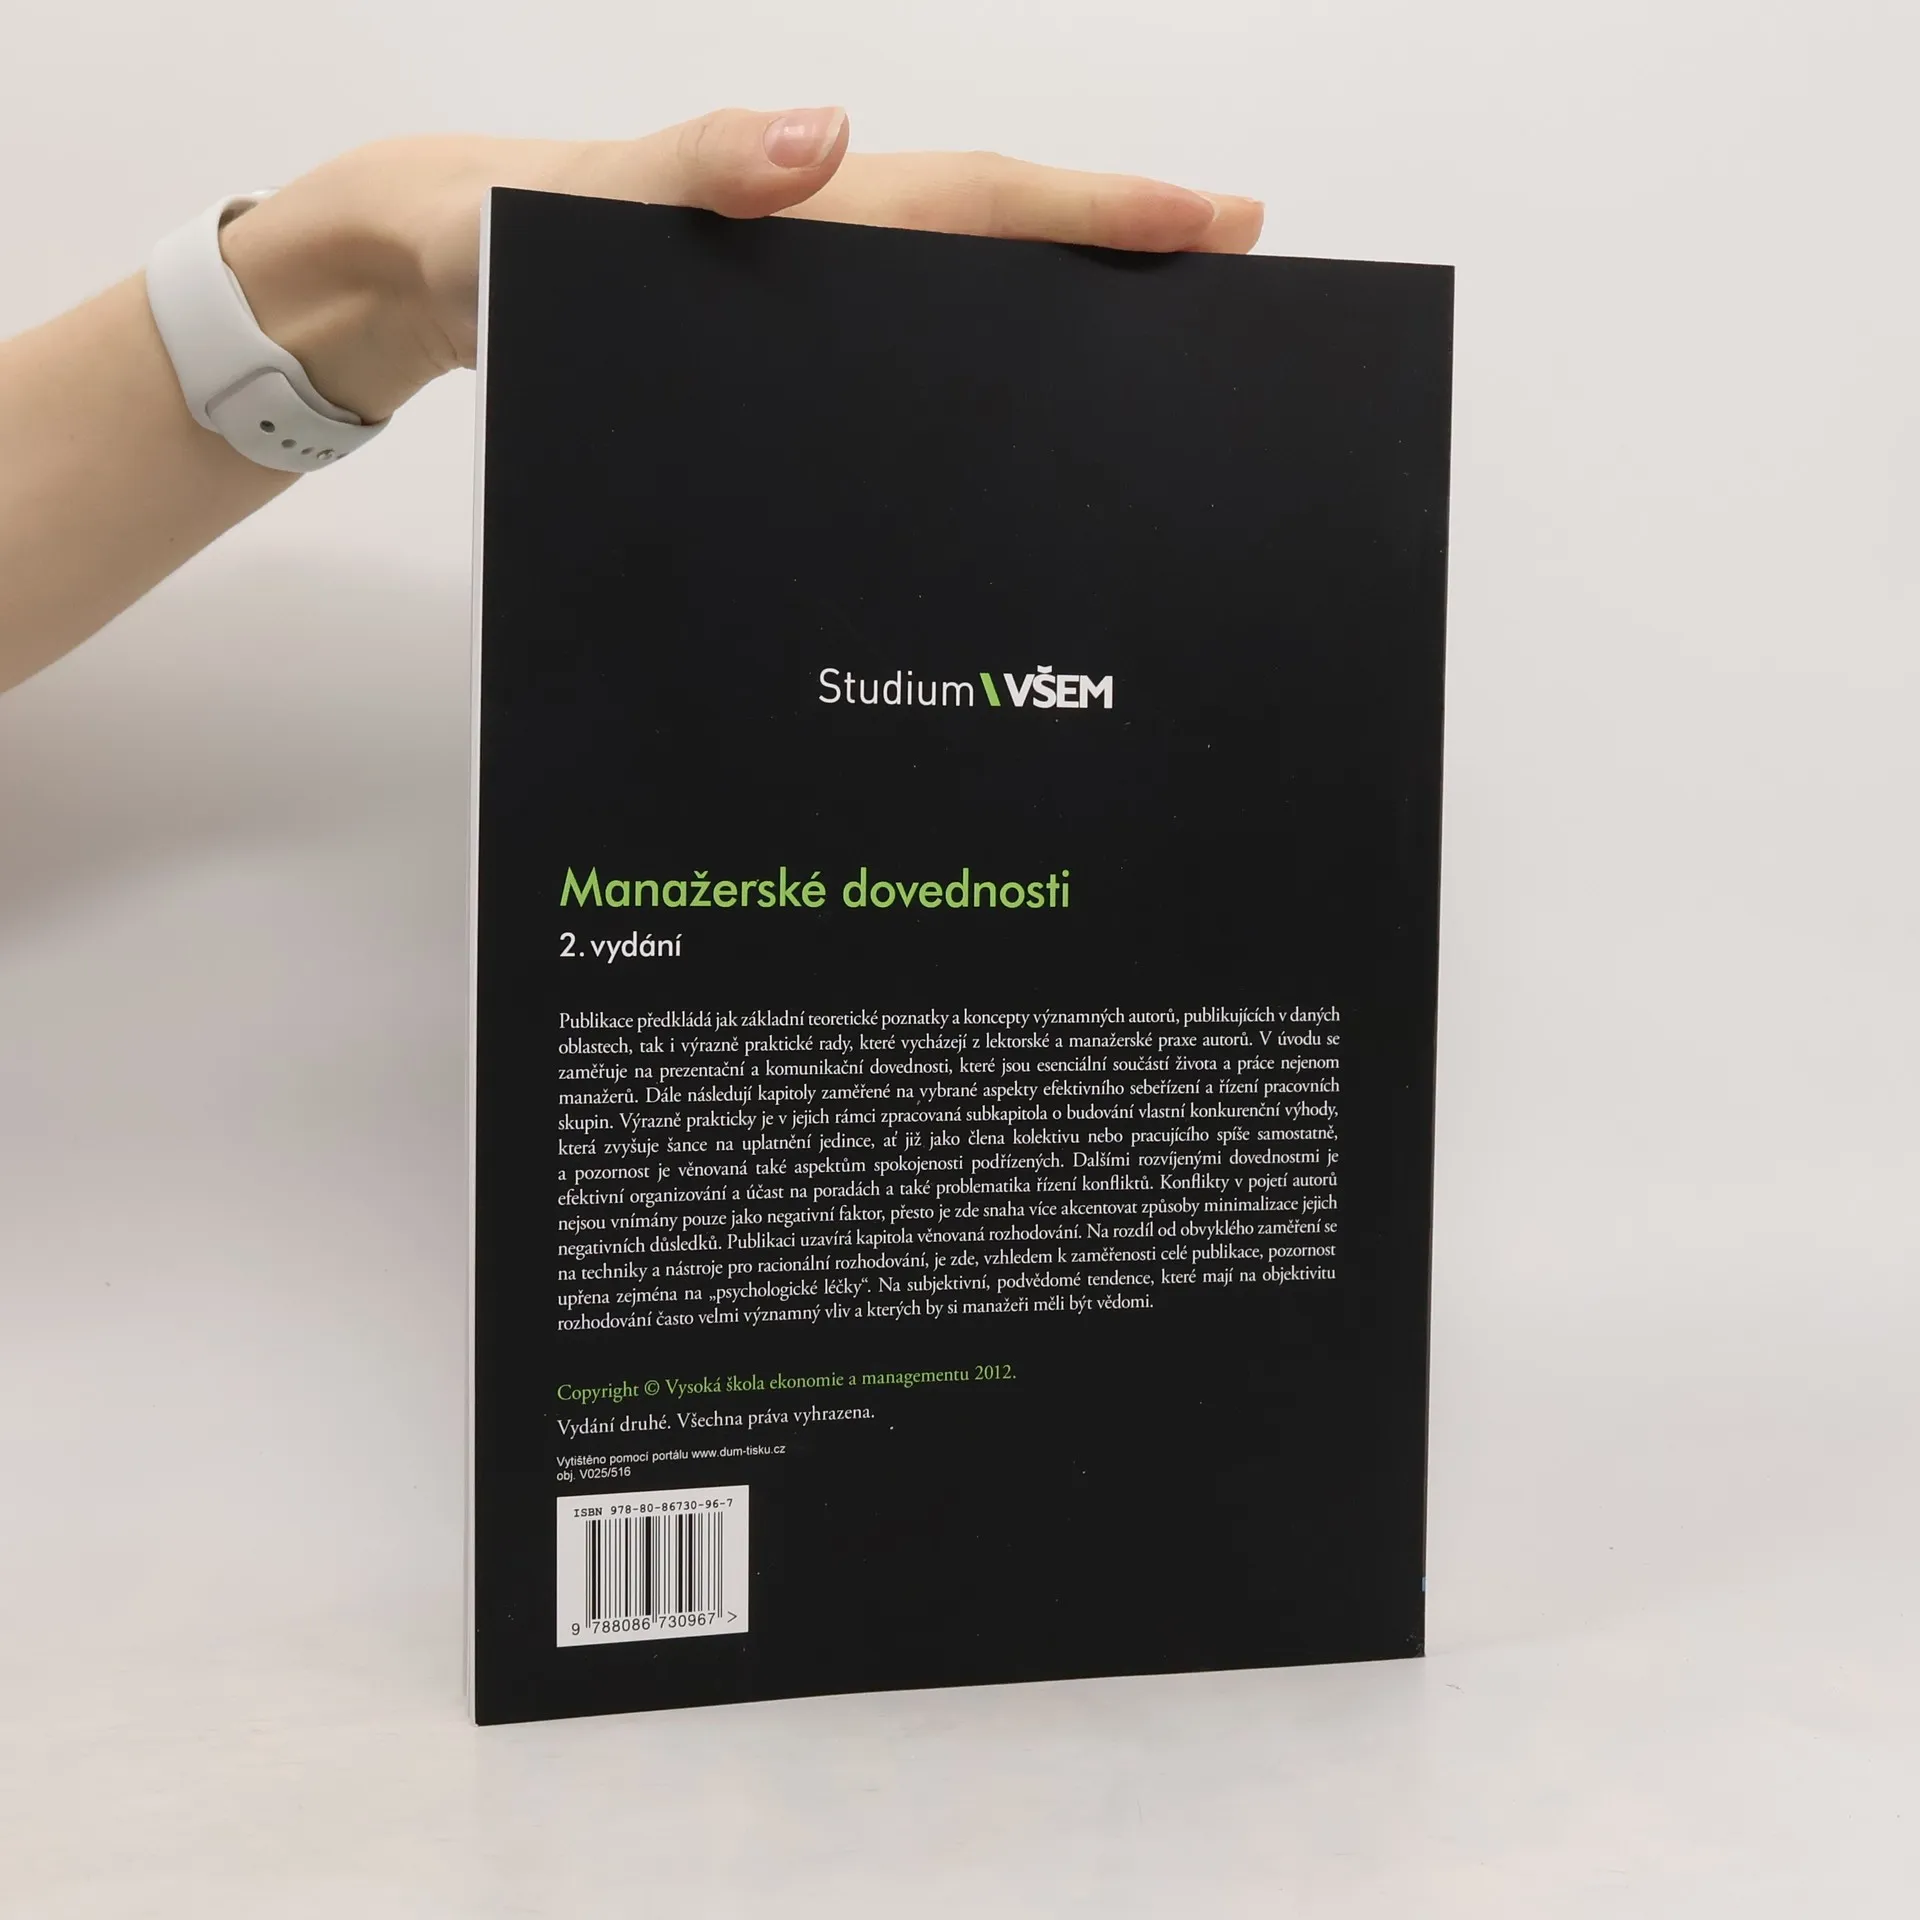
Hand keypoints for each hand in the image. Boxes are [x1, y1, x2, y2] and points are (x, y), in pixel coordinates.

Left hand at [217, 107, 1264, 422]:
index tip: (1215, 221)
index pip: (974, 201)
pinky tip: (1000, 422)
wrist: (427, 275)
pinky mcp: (772, 350)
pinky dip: (964, 369)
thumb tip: (823, 140)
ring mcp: (801, 299)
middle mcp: (819, 246)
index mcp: (798, 209)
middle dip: (1116, 249)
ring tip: (1152, 357)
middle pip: (993, 238)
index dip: (1096, 210)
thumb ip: (684, 169)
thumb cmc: (487, 236)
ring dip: (1054, 312)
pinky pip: (889, 350)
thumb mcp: (567, 200)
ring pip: (953, 297)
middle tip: (1233, 266)